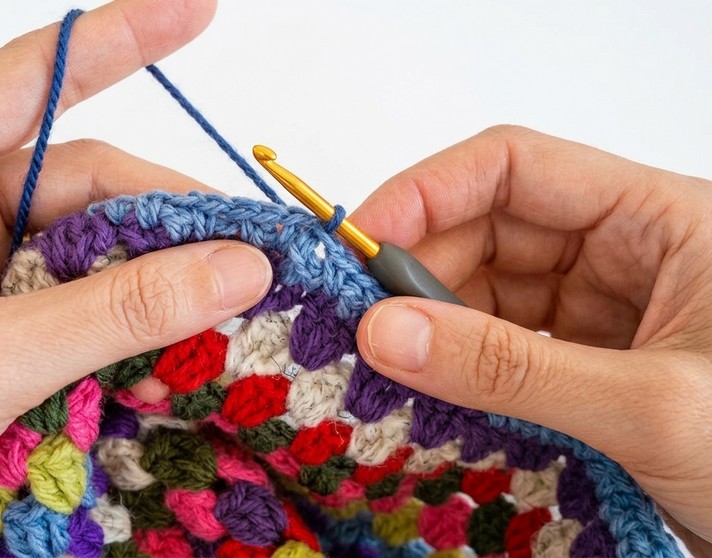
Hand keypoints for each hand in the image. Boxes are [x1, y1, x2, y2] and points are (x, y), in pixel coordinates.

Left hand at [0, 1, 272, 555]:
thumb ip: (119, 307)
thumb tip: (237, 265)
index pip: (32, 76)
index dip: (123, 39)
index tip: (200, 9)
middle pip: (80, 178)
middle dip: (163, 210)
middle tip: (249, 248)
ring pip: (85, 242)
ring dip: (149, 272)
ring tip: (225, 300)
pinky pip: (73, 294)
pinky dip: (123, 312)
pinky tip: (171, 334)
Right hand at [353, 125, 711, 551]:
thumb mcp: (650, 406)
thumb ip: (514, 369)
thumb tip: (387, 333)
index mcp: (658, 220)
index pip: (517, 169)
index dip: (429, 192)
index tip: (361, 242)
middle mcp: (623, 255)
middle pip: (489, 230)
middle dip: (420, 273)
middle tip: (361, 325)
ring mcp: (602, 313)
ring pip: (487, 294)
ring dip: (433, 328)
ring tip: (386, 370)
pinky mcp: (585, 367)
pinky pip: (501, 350)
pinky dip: (459, 372)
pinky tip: (428, 397)